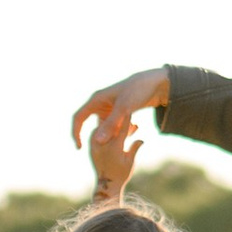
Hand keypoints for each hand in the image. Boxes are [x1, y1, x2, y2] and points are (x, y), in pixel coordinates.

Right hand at [73, 68, 169, 186]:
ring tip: (129, 134)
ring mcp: (110, 109)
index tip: (80, 148)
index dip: (76, 133)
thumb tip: (97, 141)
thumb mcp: (124, 109)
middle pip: (94, 126)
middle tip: (114, 146)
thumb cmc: (138, 91)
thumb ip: (111, 125)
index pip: (79, 118)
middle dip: (102, 137)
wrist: (155, 84)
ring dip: (113, 135)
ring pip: (106, 128)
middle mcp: (100, 104)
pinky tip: (133, 132)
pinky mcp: (119, 113)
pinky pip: (115, 126)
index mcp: (96, 100)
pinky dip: (120, 132)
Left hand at [85, 112, 145, 196]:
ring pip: (103, 127)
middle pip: (112, 126)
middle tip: (130, 118)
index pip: (122, 128)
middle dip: (121, 121)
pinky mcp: (91, 147)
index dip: (127, 118)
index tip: (132, 108)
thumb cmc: (121, 175)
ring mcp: (96, 145)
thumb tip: (141, 139)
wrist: (106, 184)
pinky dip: (104, 129)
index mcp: (115, 148)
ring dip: (112, 124)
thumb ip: (134, 148)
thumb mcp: (130, 162)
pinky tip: (110, 127)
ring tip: (121, 124)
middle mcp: (104, 145)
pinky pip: (96, 132)